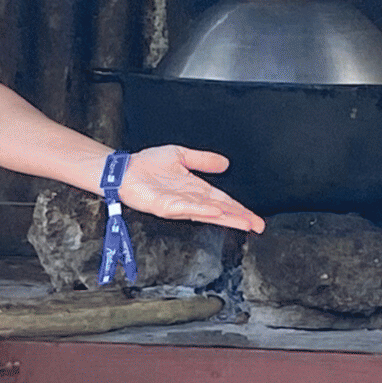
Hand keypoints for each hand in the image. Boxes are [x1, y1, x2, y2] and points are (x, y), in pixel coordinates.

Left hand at [116, 147, 262, 233]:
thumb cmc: (146, 165)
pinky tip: (216, 211)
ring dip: (226, 218)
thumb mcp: (181, 156)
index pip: (223, 201)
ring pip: (207, 213)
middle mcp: (189, 200)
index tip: (255, 218)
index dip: (240, 209)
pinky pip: (186, 208)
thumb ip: (203, 160)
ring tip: (244, 222)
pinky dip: (202, 210)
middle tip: (258, 226)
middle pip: (220, 211)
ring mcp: (178, 206)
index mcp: (194, 190)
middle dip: (240, 218)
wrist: (124, 170)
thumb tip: (224, 163)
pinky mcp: (165, 206)